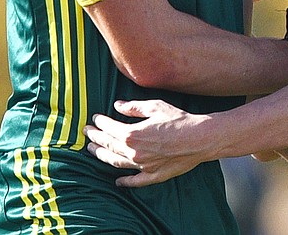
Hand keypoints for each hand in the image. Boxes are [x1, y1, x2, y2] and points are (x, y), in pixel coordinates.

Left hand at [84, 99, 210, 187]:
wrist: (200, 138)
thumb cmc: (180, 120)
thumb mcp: (156, 107)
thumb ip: (134, 107)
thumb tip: (118, 106)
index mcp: (132, 134)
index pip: (109, 128)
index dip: (100, 122)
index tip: (95, 119)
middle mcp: (133, 152)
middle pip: (108, 146)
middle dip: (95, 138)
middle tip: (87, 133)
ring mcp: (142, 166)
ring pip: (116, 163)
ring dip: (102, 156)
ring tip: (93, 151)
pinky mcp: (153, 175)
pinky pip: (135, 181)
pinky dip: (124, 181)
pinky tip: (117, 181)